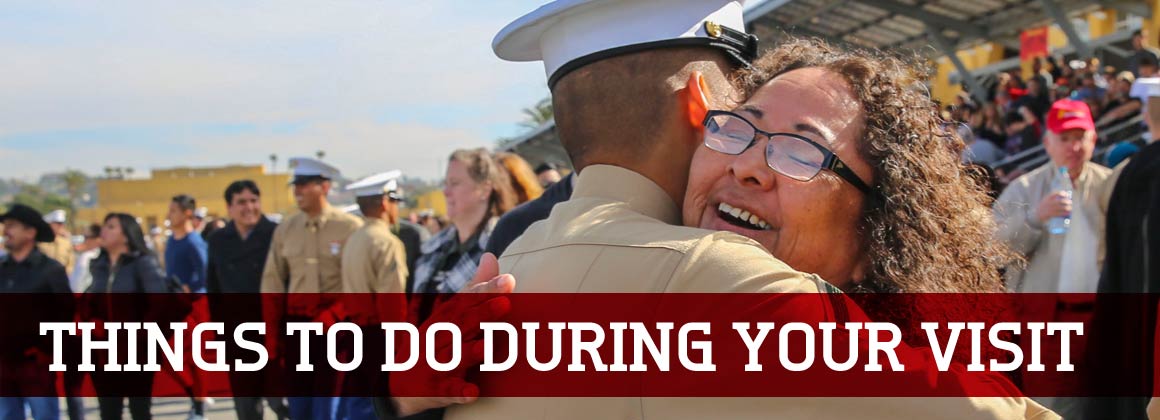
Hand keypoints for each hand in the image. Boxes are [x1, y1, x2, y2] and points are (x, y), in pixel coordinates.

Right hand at [389, 253, 515, 416]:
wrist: (401, 385)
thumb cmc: (436, 342)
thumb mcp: (450, 315)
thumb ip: (474, 288)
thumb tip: (492, 257)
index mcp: (443, 319)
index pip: (464, 301)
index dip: (484, 290)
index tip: (507, 280)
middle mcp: (438, 339)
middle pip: (460, 325)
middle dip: (481, 314)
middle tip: (505, 303)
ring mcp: (436, 364)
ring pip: (453, 357)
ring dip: (470, 352)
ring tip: (486, 346)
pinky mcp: (438, 389)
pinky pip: (449, 391)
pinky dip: (460, 391)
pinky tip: (472, 392)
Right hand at [1035, 191, 1071, 222]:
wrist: (1036, 215)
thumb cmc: (1044, 207)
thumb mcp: (1046, 201)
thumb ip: (1054, 199)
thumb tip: (1066, 198)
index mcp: (1047, 198)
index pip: (1055, 194)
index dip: (1061, 193)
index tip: (1066, 194)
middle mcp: (1048, 203)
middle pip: (1059, 201)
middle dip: (1065, 201)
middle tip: (1070, 202)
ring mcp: (1049, 209)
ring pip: (1060, 208)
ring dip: (1066, 207)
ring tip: (1070, 208)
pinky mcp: (1050, 214)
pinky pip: (1058, 213)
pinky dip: (1064, 213)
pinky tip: (1068, 213)